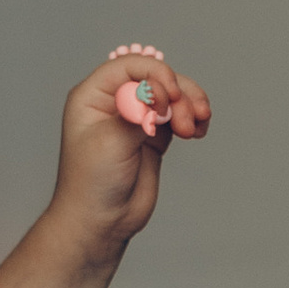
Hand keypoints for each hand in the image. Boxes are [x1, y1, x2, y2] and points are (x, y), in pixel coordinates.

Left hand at [48, 48, 210, 262]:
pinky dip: (193, 118)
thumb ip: (136, 113)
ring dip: (190, 106)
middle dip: (178, 94)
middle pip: (157, 78)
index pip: (130, 66)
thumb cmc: (91, 183)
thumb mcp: (110, 143)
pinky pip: (178, 115)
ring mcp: (136, 117)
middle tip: (187, 120)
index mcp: (93, 96)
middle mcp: (115, 102)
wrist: (101, 221)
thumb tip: (158, 93)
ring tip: (195, 128)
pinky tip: (198, 130)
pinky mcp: (154, 135)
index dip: (156, 74)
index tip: (171, 96)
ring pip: (172, 96)